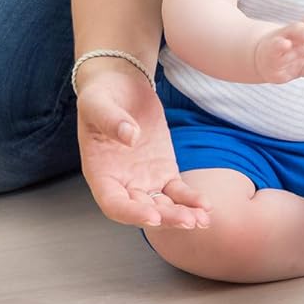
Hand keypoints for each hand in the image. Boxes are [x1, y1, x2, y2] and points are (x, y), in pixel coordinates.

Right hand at [75, 59, 210, 230]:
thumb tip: (130, 135)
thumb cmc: (101, 94)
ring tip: (202, 219)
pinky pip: (178, 191)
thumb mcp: (97, 103)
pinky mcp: (164, 170)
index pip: (114, 204)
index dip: (132, 214)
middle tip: (188, 220)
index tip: (153, 216)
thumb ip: (111, 120)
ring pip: (163, 205)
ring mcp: (144, 179)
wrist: (120, 84)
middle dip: (166, 218)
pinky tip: (205, 206)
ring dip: (182, 214)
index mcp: (100, 173)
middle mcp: (122, 183)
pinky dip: (191, 200)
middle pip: (143, 210)